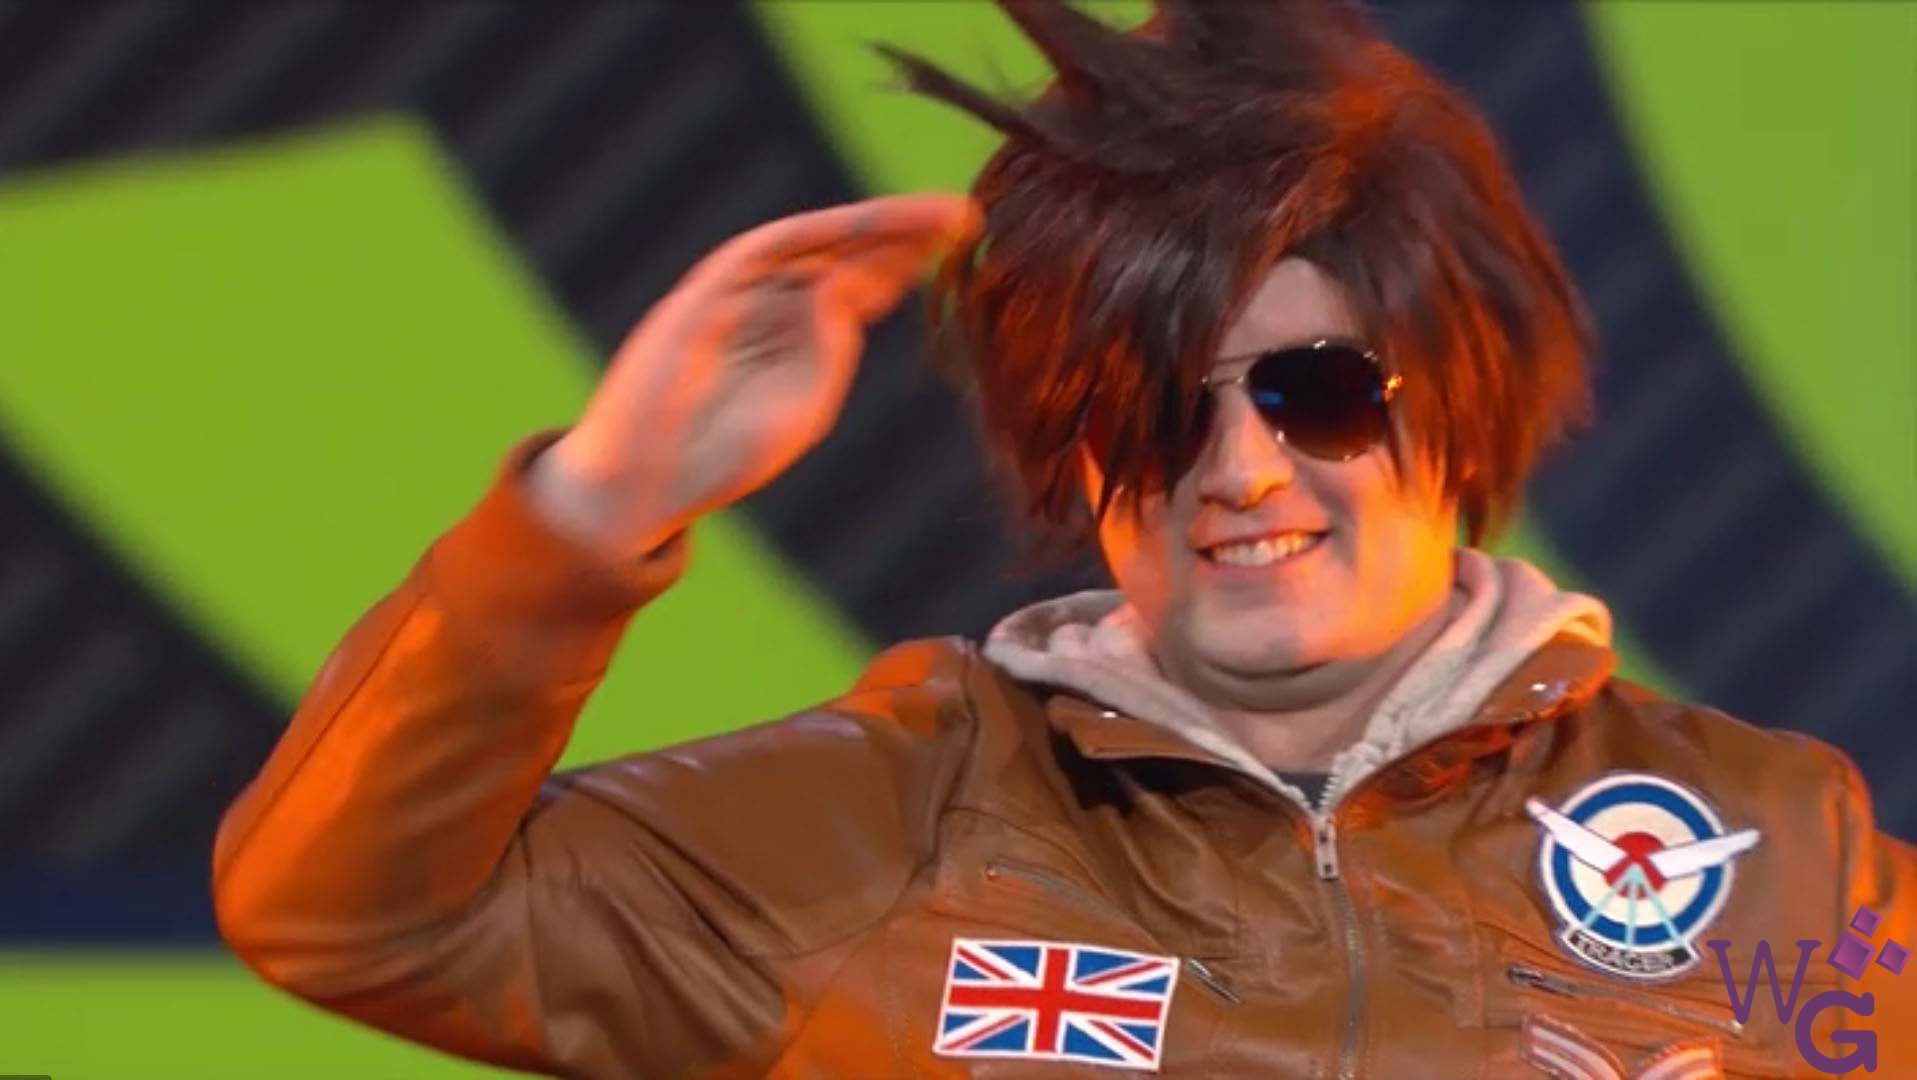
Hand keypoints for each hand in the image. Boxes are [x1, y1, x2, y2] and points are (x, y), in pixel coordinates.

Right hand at [529, 193, 981, 559]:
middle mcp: (772, 307)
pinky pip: (761, 252)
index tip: (966, 246)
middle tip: (966, 217)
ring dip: (868, 226)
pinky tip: (859, 232)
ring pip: (811, 245)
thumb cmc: (721, 458)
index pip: (861, 287)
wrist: (647, 483)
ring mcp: (736, 296)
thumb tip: (845, 286)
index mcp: (798, 339)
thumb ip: (829, 353)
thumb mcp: (801, 408)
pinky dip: (807, 239)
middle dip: (903, 237)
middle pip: (845, 258)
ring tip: (927, 216)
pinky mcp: (702, 294)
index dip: (910, 265)